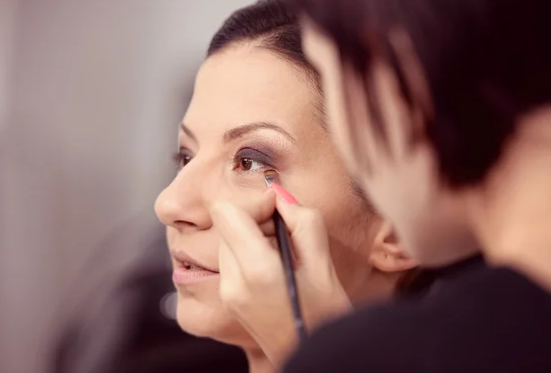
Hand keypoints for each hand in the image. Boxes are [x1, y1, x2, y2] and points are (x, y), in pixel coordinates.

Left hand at [211, 186, 351, 366]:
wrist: (314, 357)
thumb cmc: (325, 314)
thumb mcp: (323, 261)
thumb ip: (301, 219)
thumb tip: (279, 194)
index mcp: (255, 271)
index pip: (225, 212)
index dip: (253, 202)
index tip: (278, 209)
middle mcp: (232, 282)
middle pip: (227, 225)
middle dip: (255, 219)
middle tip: (287, 233)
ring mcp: (227, 293)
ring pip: (228, 241)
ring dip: (253, 236)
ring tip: (283, 253)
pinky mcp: (228, 299)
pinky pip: (231, 259)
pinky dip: (250, 253)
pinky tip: (276, 267)